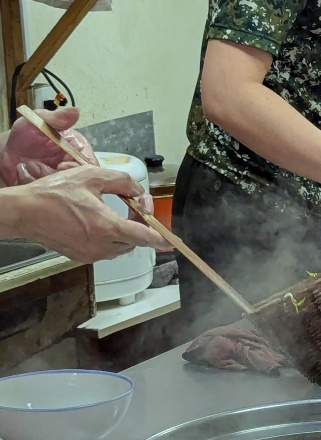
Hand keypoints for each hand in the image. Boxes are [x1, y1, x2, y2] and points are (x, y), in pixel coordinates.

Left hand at [0, 107, 95, 186]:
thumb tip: (74, 112)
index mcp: (78, 149)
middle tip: (40, 168)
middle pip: (81, 181)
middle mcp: (74, 166)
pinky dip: (33, 183)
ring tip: (29, 166)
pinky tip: (25, 173)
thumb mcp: (39, 120)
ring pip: (64, 190)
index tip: (62, 166)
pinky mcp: (51, 191)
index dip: (78, 168)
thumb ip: (56, 118)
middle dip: (57, 176)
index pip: (90, 164)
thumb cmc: (25, 134)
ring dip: (42, 178)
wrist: (6, 149)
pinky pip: (48, 196)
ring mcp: (63, 180)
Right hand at [8, 166, 169, 262]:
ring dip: (123, 233)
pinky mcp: (82, 257)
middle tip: (133, 209)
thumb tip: (136, 189)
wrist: (24, 211)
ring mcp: (91, 254)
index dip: (160, 239)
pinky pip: (105, 250)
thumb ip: (120, 182)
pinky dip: (108, 238)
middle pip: (134, 241)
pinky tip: (96, 223)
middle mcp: (101, 244)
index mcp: (106, 226)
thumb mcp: (90, 177)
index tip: (171, 241)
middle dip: (138, 227)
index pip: (144, 237)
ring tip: (110, 214)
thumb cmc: (52, 194)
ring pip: (121, 247)